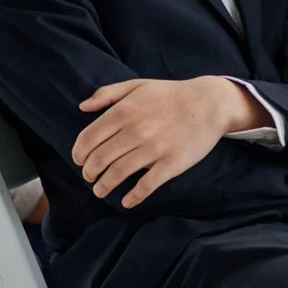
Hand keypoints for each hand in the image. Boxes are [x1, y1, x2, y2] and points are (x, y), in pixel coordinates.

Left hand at [72, 76, 259, 206]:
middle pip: (99, 159)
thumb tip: (82, 106)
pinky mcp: (171, 164)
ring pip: (118, 174)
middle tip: (89, 177)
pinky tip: (126, 202)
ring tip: (100, 191)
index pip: (89, 138)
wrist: (209, 103)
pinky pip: (146, 186)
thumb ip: (107, 93)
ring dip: (104, 187)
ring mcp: (154, 149)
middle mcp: (136, 131)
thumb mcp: (137, 85)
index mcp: (124, 111)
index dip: (79, 153)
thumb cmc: (170, 94)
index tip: (79, 161)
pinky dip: (133, 197)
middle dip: (89, 172)